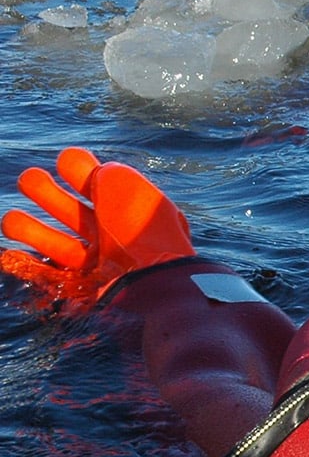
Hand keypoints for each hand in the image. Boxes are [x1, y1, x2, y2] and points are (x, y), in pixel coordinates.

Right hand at [2, 147, 194, 303]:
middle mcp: (118, 241)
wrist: (146, 287)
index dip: (80, 170)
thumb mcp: (125, 186)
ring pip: (59, 246)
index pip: (103, 188)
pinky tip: (6, 255)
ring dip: (30, 230)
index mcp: (133, 214)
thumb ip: (106, 173)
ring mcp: (100, 268)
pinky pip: (51, 280)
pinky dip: (26, 268)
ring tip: (10, 220)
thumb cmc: (138, 232)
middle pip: (75, 215)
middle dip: (47, 194)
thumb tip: (92, 172)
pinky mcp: (83, 293)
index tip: (65, 162)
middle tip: (28, 179)